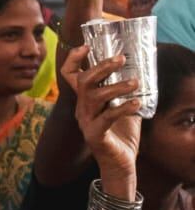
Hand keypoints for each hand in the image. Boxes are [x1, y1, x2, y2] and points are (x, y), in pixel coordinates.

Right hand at [63, 46, 140, 177]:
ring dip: (116, 87)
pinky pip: (106, 118)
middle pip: (84, 81)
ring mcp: (86, 122)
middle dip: (102, 67)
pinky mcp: (95, 135)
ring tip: (135, 82)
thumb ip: (124, 91)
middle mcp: (82, 108)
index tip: (87, 46)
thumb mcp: (122, 105)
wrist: (120, 164)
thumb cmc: (121, 134)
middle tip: (121, 58)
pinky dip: (122, 108)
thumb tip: (140, 68)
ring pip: (94, 97)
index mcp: (85, 100)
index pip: (70, 75)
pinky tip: (136, 103)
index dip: (74, 59)